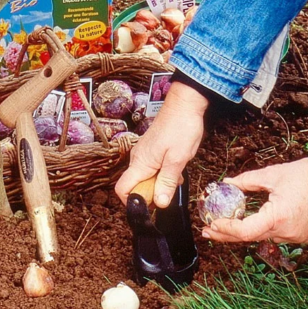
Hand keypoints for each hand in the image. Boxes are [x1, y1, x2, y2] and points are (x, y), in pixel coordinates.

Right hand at [115, 81, 208, 207]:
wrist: (184, 104)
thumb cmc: (181, 128)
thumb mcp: (178, 159)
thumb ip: (167, 182)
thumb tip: (159, 203)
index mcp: (140, 163)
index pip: (122, 189)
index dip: (133, 201)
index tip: (150, 204)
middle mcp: (137, 159)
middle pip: (134, 186)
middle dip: (151, 192)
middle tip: (169, 187)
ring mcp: (143, 154)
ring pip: (145, 178)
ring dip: (159, 182)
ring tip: (176, 175)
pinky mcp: (150, 150)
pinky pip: (151, 168)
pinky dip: (162, 173)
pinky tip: (175, 167)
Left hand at [202, 153, 307, 243]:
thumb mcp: (272, 175)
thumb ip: (246, 182)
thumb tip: (227, 183)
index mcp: (278, 217)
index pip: (244, 231)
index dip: (226, 229)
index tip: (211, 224)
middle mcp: (287, 232)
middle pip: (250, 237)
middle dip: (228, 233)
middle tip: (208, 230)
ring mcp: (296, 237)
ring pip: (262, 237)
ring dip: (245, 231)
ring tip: (227, 223)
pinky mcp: (302, 236)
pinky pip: (276, 235)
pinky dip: (262, 229)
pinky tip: (252, 221)